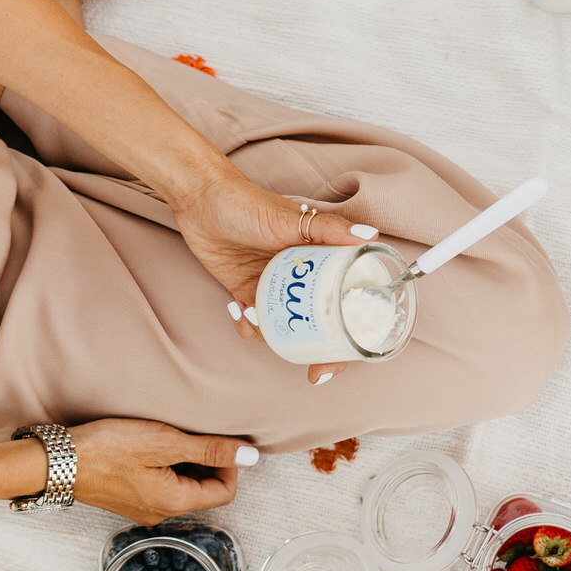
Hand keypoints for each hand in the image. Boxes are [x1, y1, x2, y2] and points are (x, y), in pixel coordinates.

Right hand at [67, 418, 253, 523]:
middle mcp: (160, 512)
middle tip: (195, 432)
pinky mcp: (126, 499)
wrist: (55, 461)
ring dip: (186, 461)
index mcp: (174, 503)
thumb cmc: (106, 450)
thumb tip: (250, 456)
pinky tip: (150, 444)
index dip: (230, 464)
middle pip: (203, 490)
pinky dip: (165, 465)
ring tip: (171, 434)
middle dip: (208, 461)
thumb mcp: (164, 442)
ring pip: (181, 486)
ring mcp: (142, 508)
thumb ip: (209, 449)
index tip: (219, 438)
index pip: (224, 492)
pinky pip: (160, 484)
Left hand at [166, 159, 377, 385]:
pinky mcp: (247, 291)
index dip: (353, 331)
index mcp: (322, 259)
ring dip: (274, 335)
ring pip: (285, 327)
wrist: (199, 199)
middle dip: (319, 351)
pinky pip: (254, 322)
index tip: (351, 354)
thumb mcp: (291, 218)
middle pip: (320, 323)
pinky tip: (237, 308)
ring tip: (255, 316)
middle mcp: (302, 276)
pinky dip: (247, 324)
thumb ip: (331, 229)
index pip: (346, 299)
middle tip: (316, 371)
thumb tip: (371, 236)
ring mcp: (274, 286)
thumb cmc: (247, 202)